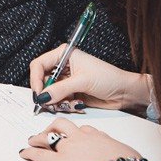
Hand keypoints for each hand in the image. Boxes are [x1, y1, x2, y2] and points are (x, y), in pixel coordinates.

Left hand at [19, 118, 141, 160]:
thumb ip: (123, 154)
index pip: (85, 130)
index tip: (75, 135)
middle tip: (48, 132)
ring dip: (39, 137)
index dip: (77, 133)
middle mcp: (82, 138)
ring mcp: (69, 148)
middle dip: (54, 127)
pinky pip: (42, 155)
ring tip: (32, 140)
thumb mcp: (129, 155)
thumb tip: (128, 159)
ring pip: (50, 136)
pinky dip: (31, 153)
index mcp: (98, 136)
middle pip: (64, 126)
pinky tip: (24, 153)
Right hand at [30, 48, 150, 112]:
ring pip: (49, 93)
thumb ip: (60, 89)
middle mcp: (63, 66)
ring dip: (56, 102)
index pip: (39, 65)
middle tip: (51, 103)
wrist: (124, 92)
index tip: (38, 94)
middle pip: (42, 81)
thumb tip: (42, 97)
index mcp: (64, 55)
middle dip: (46, 94)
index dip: (36, 79)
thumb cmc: (108, 78)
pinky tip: (77, 104)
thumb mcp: (82, 81)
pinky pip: (58, 101)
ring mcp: (66, 80)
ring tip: (69, 103)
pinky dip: (64, 105)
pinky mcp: (71, 92)